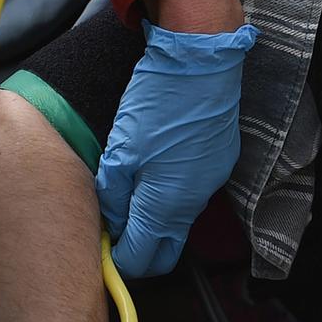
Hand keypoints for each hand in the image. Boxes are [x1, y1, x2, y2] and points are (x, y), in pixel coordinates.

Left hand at [96, 21, 257, 277]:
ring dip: (153, 216)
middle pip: (165, 248)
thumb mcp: (121, 149)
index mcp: (166, 205)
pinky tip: (154, 165)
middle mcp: (193, 202)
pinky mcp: (218, 162)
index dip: (119, 258)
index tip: (103, 245)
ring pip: (178, 219)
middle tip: (114, 225)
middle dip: (139, 247)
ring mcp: (210, 182)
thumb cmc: (157, 103)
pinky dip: (171, 193)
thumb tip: (111, 221)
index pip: (142, 259)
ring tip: (128, 189)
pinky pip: (192, 193)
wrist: (201, 62)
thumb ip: (114, 194)